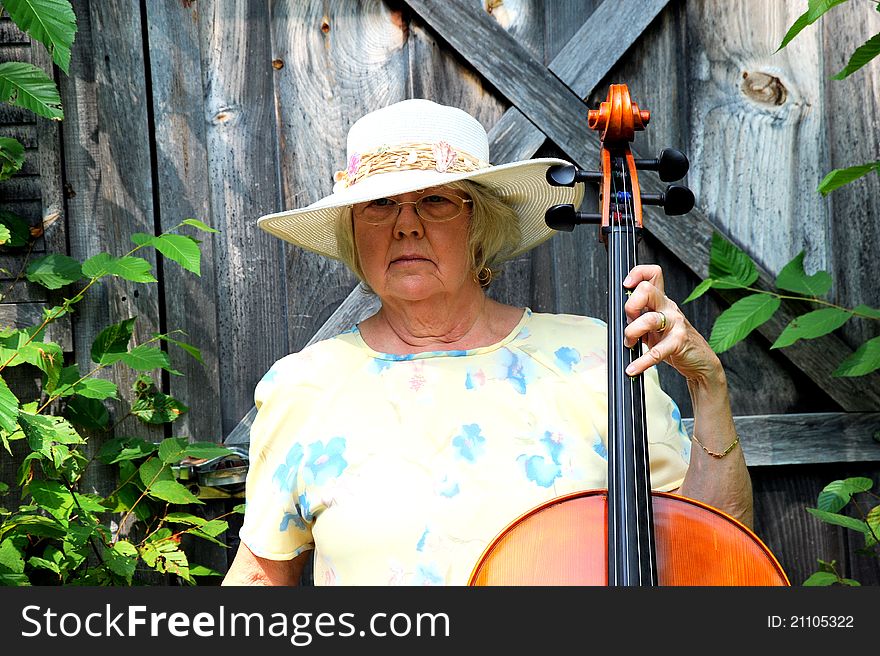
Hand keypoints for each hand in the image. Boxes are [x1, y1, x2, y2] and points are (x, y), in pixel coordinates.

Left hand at [621, 264, 722, 382]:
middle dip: (630, 305)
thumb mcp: (655, 326)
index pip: (653, 274)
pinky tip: (633, 369)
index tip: (626, 285)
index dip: (637, 274)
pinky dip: (642, 362)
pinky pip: (656, 351)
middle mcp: (669, 307)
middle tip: (627, 321)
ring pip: (649, 319)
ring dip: (631, 332)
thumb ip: (639, 318)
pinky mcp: (678, 342)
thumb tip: (618, 318)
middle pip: (646, 290)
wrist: (700, 360)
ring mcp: (675, 323)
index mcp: (662, 301)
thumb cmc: (674, 341)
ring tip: (629, 344)